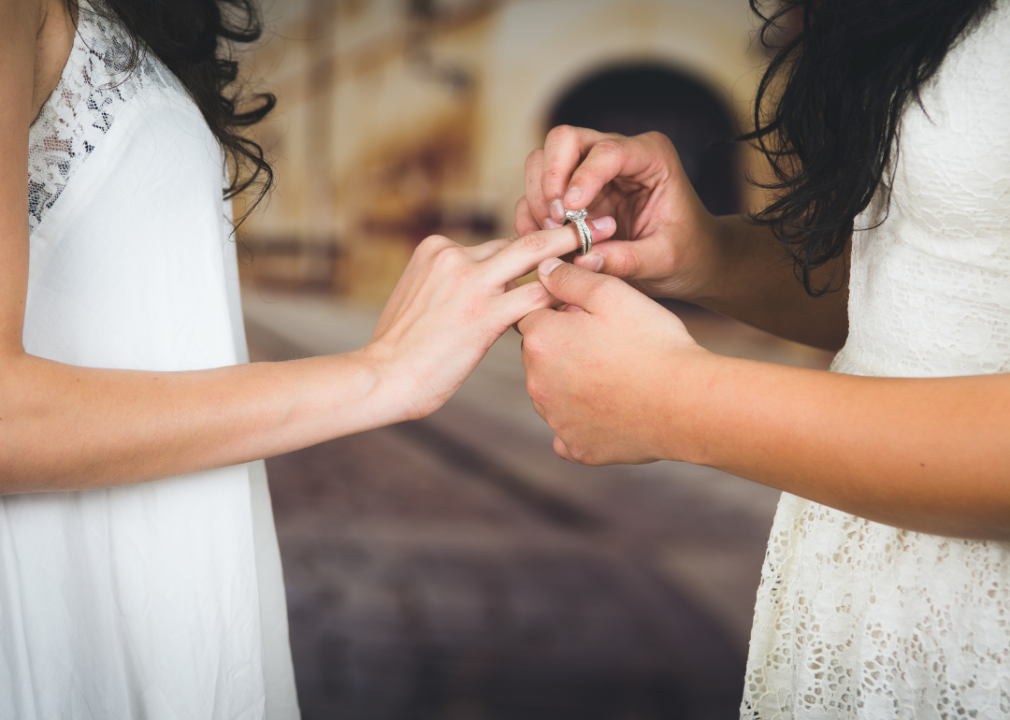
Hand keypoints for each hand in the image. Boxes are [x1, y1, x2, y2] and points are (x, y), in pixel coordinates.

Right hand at [364, 223, 615, 422]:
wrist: (382, 377)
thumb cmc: (401, 350)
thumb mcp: (418, 300)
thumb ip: (450, 286)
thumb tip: (482, 292)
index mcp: (437, 249)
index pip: (497, 245)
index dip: (534, 247)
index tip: (562, 237)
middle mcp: (454, 255)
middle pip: (521, 240)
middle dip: (566, 231)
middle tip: (602, 222)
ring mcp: (469, 281)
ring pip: (534, 257)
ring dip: (574, 253)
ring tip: (607, 246)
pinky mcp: (483, 312)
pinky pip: (534, 297)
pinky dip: (561, 294)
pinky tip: (587, 295)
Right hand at [515, 126, 724, 301]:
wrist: (689, 262)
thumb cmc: (686, 253)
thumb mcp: (665, 259)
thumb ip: (627, 260)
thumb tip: (582, 262)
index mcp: (650, 156)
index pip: (606, 151)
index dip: (582, 178)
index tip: (570, 211)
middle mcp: (616, 154)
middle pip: (564, 140)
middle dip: (551, 178)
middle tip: (556, 221)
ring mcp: (589, 172)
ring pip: (541, 161)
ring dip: (538, 199)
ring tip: (553, 235)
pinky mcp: (572, 195)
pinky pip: (536, 194)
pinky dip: (532, 217)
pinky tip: (546, 244)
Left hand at [518, 258, 710, 465]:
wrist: (686, 402)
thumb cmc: (652, 343)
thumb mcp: (612, 293)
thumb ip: (571, 278)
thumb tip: (544, 270)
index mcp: (541, 340)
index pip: (534, 316)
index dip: (563, 312)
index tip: (594, 317)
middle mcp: (537, 383)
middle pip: (541, 356)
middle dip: (565, 348)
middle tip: (610, 346)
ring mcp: (555, 420)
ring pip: (554, 393)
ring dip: (573, 384)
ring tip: (616, 377)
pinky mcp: (576, 447)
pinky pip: (569, 432)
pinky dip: (584, 422)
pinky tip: (610, 411)